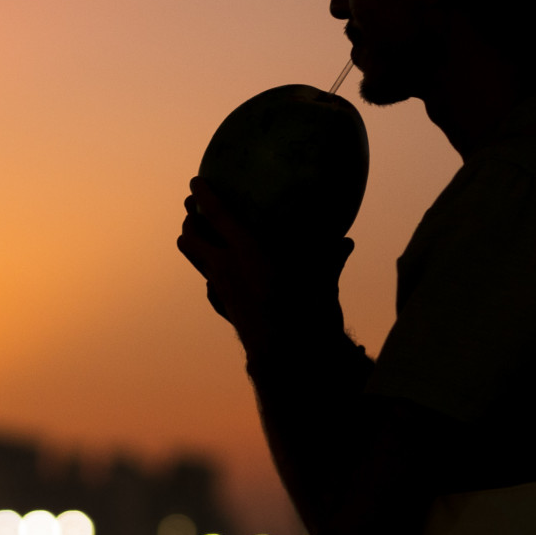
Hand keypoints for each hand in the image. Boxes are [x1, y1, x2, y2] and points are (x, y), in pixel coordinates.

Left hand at [176, 177, 351, 355]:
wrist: (287, 353)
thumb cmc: (308, 308)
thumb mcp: (323, 276)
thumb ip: (331, 256)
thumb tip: (345, 242)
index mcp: (246, 250)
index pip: (216, 214)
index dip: (204, 195)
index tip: (196, 181)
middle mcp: (225, 266)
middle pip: (191, 235)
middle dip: (190, 219)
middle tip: (192, 208)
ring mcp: (219, 288)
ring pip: (192, 257)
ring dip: (192, 242)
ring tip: (197, 234)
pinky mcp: (221, 306)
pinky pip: (209, 284)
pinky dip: (211, 274)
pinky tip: (218, 275)